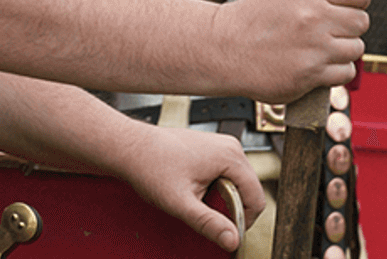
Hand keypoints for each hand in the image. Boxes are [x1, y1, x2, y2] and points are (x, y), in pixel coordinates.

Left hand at [117, 126, 263, 251]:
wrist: (130, 147)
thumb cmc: (151, 166)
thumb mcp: (181, 203)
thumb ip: (209, 223)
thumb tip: (232, 240)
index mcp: (230, 156)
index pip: (256, 199)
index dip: (243, 221)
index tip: (223, 230)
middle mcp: (230, 146)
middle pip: (248, 190)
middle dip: (231, 208)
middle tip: (202, 213)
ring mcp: (221, 145)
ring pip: (237, 184)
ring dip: (221, 198)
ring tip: (194, 199)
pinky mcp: (212, 148)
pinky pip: (225, 175)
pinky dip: (214, 188)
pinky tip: (193, 190)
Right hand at [218, 0, 371, 102]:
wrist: (226, 48)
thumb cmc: (259, 13)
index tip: (339, 3)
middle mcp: (312, 13)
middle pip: (362, 20)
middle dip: (346, 24)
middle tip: (321, 26)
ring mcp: (313, 45)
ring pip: (357, 48)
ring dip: (340, 48)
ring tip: (314, 44)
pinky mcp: (311, 74)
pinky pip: (346, 71)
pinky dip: (334, 70)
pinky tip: (313, 61)